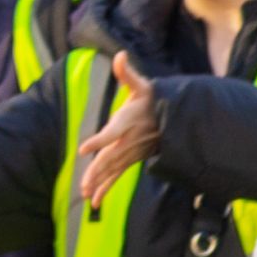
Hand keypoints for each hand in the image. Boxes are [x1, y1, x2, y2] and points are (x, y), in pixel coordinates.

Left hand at [77, 58, 156, 209]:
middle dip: (97, 172)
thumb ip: (128, 74)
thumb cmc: (152, 99)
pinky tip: (94, 201)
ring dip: (100, 183)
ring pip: (113, 170)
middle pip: (110, 158)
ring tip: (86, 196)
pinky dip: (106, 188)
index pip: (112, 132)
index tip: (83, 148)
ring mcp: (130, 153)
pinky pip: (117, 176)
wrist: (173, 117)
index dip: (99, 140)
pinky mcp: (131, 160)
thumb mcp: (142, 85)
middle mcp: (129, 141)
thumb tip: (120, 55)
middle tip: (83, 185)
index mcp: (128, 122)